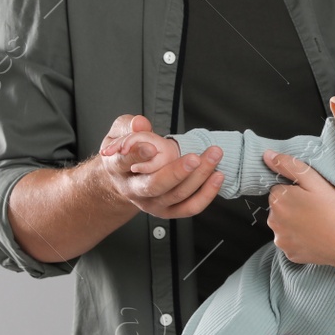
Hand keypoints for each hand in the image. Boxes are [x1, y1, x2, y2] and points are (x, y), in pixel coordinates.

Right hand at [97, 113, 223, 218]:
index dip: (137, 155)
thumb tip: (140, 123)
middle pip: (155, 186)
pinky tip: (217, 176)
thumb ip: (128, 126)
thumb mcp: (118, 134)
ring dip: (199, 177)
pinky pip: (190, 207)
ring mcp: (152, 204)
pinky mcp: (168, 211)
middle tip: (195, 158)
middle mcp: (134, 191)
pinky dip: (206, 194)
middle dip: (177, 172)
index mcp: (117, 169)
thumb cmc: (125, 154)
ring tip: (214, 156)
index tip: (151, 148)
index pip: (124, 163)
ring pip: (177, 195)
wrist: (125, 181)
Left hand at [261, 150, 334, 266]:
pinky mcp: (290, 254)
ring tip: (318, 222)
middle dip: (294, 206)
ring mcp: (281, 239)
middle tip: (317, 208)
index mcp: (278, 200)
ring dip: (296, 222)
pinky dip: (301, 239)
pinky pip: (292, 241)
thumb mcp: (315, 181)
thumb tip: (267, 155)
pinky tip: (316, 236)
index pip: (280, 188)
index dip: (297, 190)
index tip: (312, 195)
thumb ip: (289, 166)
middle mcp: (273, 221)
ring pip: (285, 225)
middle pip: (280, 207)